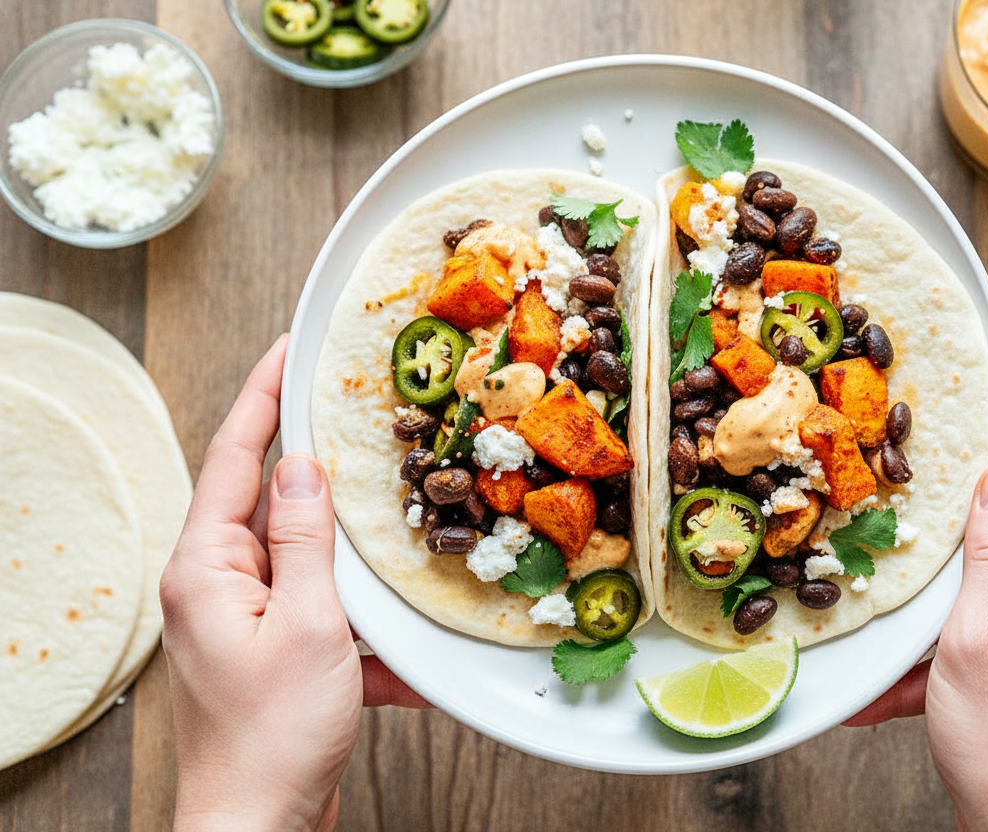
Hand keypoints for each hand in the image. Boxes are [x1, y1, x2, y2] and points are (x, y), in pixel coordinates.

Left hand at [160, 336, 429, 831]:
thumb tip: (301, 465)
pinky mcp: (276, 655)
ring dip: (354, 557)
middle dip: (318, 467)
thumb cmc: (273, 737)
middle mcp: (217, 587)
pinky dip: (366, 631)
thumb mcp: (307, 623)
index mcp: (207, 568)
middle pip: (271, 503)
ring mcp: (246, 622)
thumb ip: (305, 538)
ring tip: (397, 531)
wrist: (259, 829)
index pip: (235, 456)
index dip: (263, 396)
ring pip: (307, 559)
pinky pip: (325, 617)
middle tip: (358, 417)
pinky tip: (404, 658)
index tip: (288, 349)